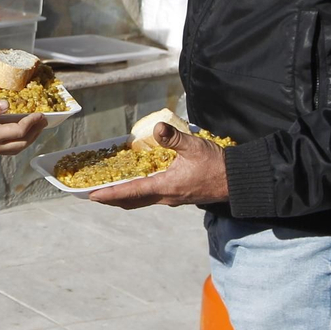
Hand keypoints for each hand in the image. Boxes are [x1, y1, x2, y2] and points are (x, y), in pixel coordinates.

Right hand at [0, 100, 47, 156]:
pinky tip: (22, 134)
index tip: (40, 113)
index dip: (31, 122)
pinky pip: (12, 149)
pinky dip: (21, 142)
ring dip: (31, 138)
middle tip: (44, 119)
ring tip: (37, 127)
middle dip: (36, 131)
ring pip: (19, 147)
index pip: (18, 130)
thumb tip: (6, 104)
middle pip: (23, 141)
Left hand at [88, 122, 229, 207]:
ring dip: (125, 196)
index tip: (92, 196)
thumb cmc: (217, 164)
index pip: (131, 192)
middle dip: (112, 198)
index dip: (110, 194)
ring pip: (142, 200)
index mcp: (166, 186)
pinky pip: (153, 196)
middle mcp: (167, 196)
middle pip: (132, 201)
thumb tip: (156, 129)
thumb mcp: (194, 147)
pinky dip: (139, 192)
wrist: (238, 180)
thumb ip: (173, 138)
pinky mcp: (179, 195)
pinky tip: (137, 183)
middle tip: (94, 194)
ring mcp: (173, 198)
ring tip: (109, 190)